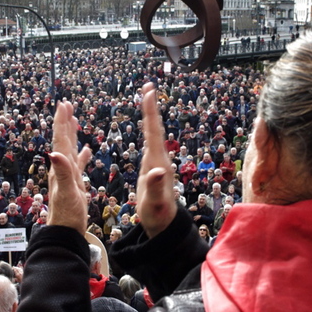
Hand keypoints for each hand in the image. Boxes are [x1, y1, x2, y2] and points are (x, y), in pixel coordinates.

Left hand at [47, 101, 91, 233]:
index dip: (62, 122)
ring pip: (70, 149)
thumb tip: (54, 152)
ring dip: (72, 134)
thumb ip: (62, 172)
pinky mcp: (75, 184)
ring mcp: (68, 176)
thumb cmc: (67, 214)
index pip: (61, 139)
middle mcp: (62, 169)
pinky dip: (83, 155)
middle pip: (63, 140)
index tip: (63, 105)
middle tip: (65, 105)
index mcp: (62, 168)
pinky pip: (79, 164)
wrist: (65, 231)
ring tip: (74, 120)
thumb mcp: (66, 192)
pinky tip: (87, 149)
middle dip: (65, 122)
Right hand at [136, 83, 175, 237]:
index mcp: (158, 164)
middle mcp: (160, 160)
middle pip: (155, 129)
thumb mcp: (154, 202)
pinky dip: (148, 129)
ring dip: (150, 116)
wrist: (164, 225)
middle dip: (151, 107)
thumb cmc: (157, 215)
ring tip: (147, 98)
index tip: (149, 92)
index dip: (150, 112)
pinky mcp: (154, 167)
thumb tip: (158, 169)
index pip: (154, 133)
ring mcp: (158, 163)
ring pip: (154, 134)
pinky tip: (146, 126)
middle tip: (149, 86)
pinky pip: (150, 142)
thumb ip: (154, 186)